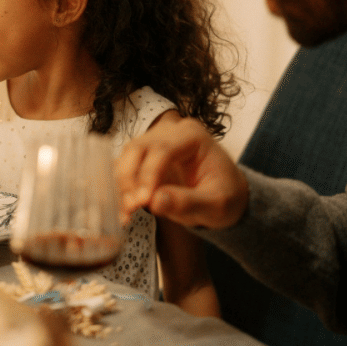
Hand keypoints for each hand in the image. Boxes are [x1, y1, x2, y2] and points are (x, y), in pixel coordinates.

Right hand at [116, 117, 248, 229]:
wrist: (225, 196)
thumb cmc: (225, 196)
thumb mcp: (217, 205)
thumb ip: (189, 203)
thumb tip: (156, 202)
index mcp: (193, 135)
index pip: (163, 149)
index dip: (149, 175)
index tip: (143, 202)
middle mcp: (171, 132)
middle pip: (138, 147)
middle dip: (129, 179)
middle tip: (130, 208)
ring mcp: (155, 141)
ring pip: (126, 156)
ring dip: (121, 185)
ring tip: (125, 213)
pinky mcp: (145, 156)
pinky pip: (125, 167)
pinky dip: (120, 188)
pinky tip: (124, 210)